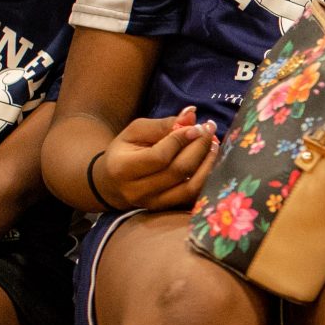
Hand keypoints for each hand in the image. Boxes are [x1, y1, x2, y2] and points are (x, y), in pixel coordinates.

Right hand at [93, 108, 216, 211]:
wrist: (111, 184)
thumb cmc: (124, 152)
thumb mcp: (135, 132)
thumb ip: (163, 124)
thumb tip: (191, 114)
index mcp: (124, 168)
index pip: (160, 156)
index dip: (182, 140)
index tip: (198, 126)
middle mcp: (138, 190)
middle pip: (178, 170)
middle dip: (199, 148)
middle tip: (210, 131)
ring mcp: (153, 204)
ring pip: (189, 188)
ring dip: (208, 165)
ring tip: (213, 146)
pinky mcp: (166, 210)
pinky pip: (193, 197)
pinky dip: (206, 179)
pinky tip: (211, 163)